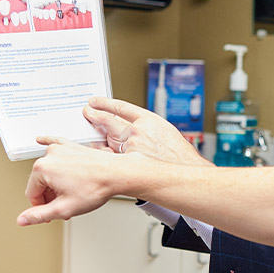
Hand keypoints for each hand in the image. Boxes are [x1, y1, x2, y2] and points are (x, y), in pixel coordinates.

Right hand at [18, 137, 127, 225]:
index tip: (51, 214)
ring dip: (55, 183)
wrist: (117, 173)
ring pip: (49, 171)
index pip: (32, 194)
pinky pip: (54, 145)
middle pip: (40, 182)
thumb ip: (39, 215)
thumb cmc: (95, 187)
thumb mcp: (64, 208)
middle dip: (50, 196)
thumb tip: (22, 219)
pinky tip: (40, 140)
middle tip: (65, 206)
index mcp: (42, 169)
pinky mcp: (70, 145)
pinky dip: (49, 148)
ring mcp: (60, 148)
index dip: (40, 208)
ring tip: (71, 193)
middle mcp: (49, 155)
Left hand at [84, 97, 208, 167]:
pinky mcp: (128, 163)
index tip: (95, 102)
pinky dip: (105, 157)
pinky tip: (98, 156)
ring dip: (98, 139)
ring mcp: (131, 147)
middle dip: (96, 117)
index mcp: (149, 119)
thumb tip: (131, 127)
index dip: (105, 103)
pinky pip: (112, 158)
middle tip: (87, 113)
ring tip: (90, 137)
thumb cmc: (179, 154)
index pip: (121, 107)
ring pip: (109, 141)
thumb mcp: (165, 131)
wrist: (186, 170)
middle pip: (109, 122)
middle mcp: (137, 131)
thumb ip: (147, 128)